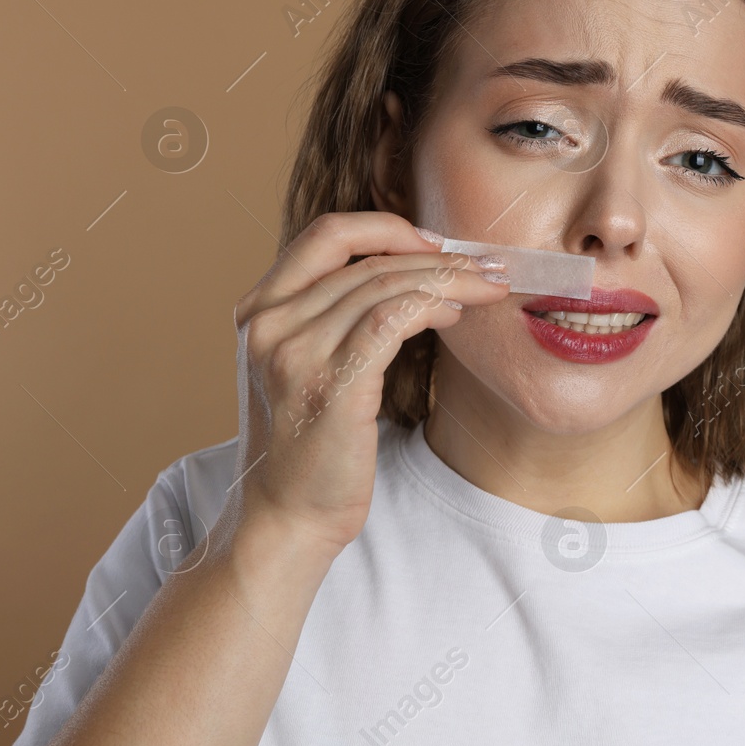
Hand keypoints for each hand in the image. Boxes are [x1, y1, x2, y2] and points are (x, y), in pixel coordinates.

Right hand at [225, 211, 514, 554]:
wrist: (286, 517)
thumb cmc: (310, 447)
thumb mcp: (305, 368)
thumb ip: (332, 319)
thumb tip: (409, 278)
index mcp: (258, 310)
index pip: (326, 234)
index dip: (388, 227)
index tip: (436, 242)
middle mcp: (268, 323)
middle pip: (365, 257)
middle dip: (437, 255)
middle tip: (486, 267)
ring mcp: (294, 352)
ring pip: (385, 283)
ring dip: (448, 280)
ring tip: (485, 290)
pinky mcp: (331, 384)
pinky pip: (391, 320)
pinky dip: (432, 306)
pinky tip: (456, 316)